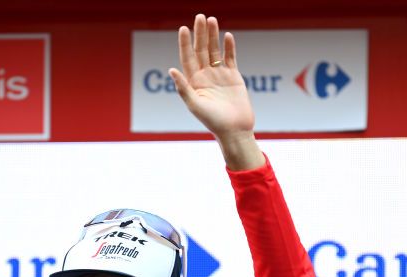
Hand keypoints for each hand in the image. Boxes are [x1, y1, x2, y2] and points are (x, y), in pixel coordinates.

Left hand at [169, 14, 264, 170]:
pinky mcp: (234, 76)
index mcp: (193, 82)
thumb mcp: (195, 105)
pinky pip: (230, 58)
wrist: (235, 130)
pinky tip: (226, 35)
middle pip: (201, 50)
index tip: (184, 28)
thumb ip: (183, 88)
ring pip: (215, 51)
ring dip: (213, 36)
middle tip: (200, 16)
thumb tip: (171, 70)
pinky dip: (229, 47)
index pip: (187, 58)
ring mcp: (219, 75)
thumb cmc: (213, 122)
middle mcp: (205, 76)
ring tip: (211, 20)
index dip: (185, 43)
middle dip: (200, 34)